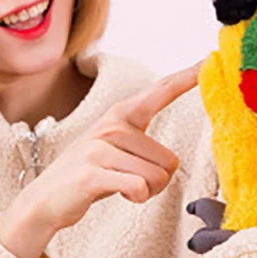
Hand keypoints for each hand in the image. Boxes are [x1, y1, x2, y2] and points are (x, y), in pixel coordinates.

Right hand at [1, 60, 202, 257]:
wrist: (45, 199)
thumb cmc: (92, 173)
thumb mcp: (116, 147)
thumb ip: (142, 142)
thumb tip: (174, 160)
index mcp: (121, 114)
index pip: (162, 90)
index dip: (189, 76)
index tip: (211, 57)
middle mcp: (112, 125)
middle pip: (170, 161)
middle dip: (158, 181)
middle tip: (130, 181)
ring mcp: (99, 148)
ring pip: (157, 178)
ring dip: (146, 192)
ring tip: (120, 187)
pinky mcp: (92, 173)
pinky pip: (139, 187)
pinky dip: (136, 198)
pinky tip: (119, 195)